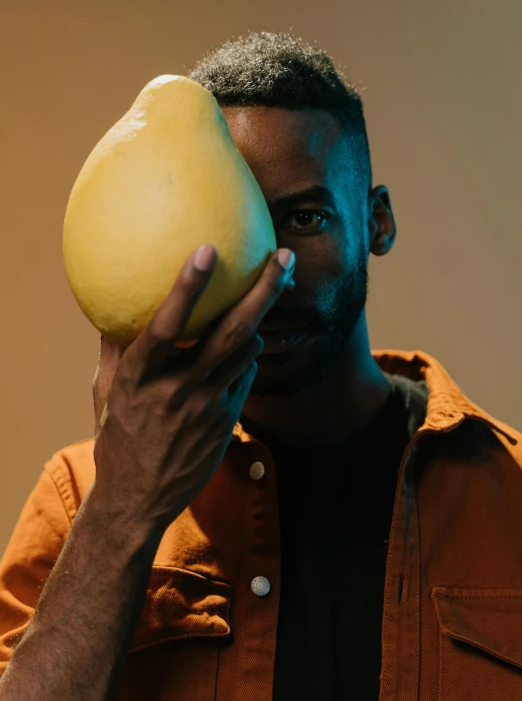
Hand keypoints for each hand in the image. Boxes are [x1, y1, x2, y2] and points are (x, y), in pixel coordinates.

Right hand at [90, 245, 295, 535]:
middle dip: (263, 290)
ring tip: (275, 287)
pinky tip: (244, 346)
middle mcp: (177, 388)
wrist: (138, 500)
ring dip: (259, 319)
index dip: (188, 287)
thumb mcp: (105, 391)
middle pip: (231, 332)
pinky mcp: (226, 422)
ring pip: (248, 350)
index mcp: (140, 375)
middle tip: (285, 257)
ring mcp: (207, 407)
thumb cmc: (116, 438)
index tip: (207, 249)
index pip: (166, 324)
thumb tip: (115, 308)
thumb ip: (115, 348)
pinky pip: (246, 376)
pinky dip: (246, 356)